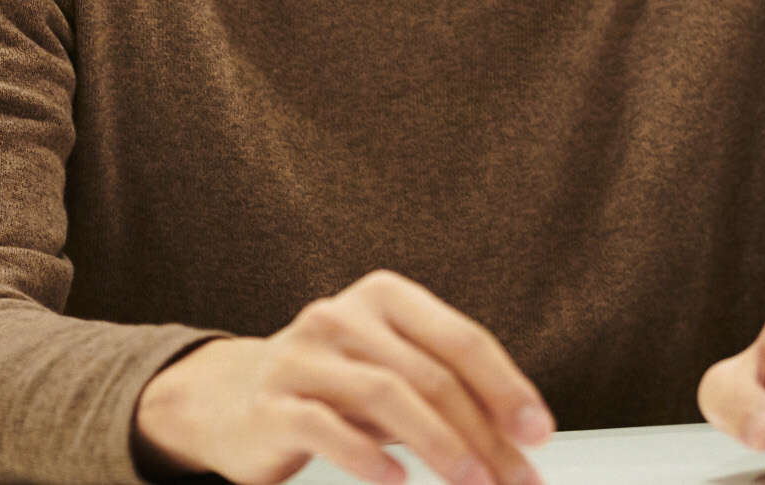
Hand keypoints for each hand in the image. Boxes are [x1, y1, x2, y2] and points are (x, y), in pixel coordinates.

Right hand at [131, 270, 553, 484]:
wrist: (226, 399)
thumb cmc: (330, 385)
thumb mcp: (391, 375)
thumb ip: (447, 394)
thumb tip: (518, 438)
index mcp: (383, 297)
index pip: (459, 339)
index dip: (505, 387)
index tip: (537, 431)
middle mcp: (340, 316)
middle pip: (430, 373)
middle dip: (482, 432)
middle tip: (514, 478)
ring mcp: (302, 357)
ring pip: (385, 394)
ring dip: (439, 444)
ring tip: (470, 481)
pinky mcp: (271, 404)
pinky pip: (325, 427)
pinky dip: (367, 456)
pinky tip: (396, 479)